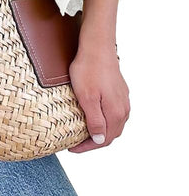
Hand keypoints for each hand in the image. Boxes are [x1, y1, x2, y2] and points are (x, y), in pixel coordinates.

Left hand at [67, 36, 130, 153]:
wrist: (97, 47)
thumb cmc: (89, 70)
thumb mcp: (87, 98)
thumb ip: (95, 121)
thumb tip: (100, 140)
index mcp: (115, 113)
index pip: (104, 140)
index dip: (87, 147)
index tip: (72, 148)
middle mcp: (123, 109)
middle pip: (111, 134)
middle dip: (95, 141)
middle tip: (77, 143)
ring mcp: (123, 99)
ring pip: (114, 124)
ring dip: (101, 131)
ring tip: (84, 132)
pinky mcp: (120, 91)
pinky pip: (115, 112)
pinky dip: (105, 119)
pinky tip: (95, 116)